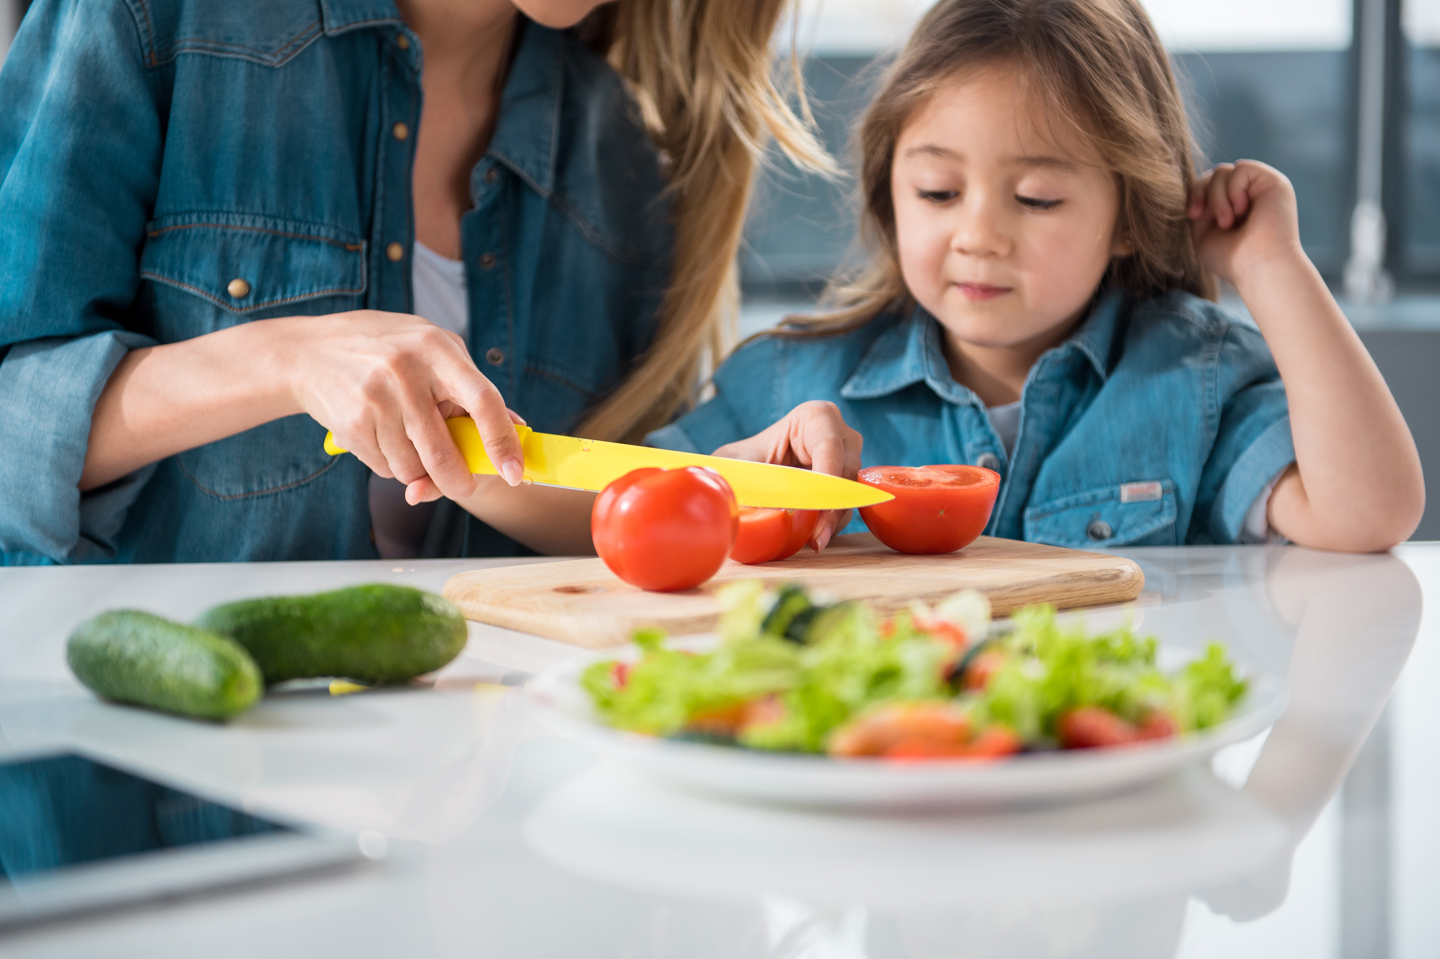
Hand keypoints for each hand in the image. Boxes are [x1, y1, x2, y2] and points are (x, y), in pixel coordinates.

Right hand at [284, 311, 525, 504]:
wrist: (307, 352)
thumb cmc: (382, 349)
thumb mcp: (430, 348)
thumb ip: (469, 385)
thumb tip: (516, 426)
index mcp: (435, 347)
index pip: (483, 399)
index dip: (502, 440)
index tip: (515, 472)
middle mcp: (405, 372)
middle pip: (443, 451)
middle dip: (458, 481)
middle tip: (463, 486)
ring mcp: (375, 399)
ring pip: (413, 468)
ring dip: (417, 468)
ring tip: (405, 437)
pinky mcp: (351, 425)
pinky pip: (386, 468)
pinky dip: (391, 464)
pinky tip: (379, 434)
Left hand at [711, 401, 863, 551]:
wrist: (749, 473)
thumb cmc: (745, 460)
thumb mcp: (737, 463)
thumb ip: (742, 476)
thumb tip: (742, 502)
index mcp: (817, 417)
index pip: (829, 447)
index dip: (825, 478)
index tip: (814, 505)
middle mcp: (841, 437)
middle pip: (845, 473)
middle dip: (831, 507)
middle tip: (817, 536)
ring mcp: (848, 463)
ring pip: (850, 494)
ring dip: (832, 521)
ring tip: (813, 542)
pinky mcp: (846, 489)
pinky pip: (846, 509)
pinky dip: (830, 526)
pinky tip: (813, 539)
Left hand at [1188, 160, 1305, 289]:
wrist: (1259, 268)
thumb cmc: (1232, 259)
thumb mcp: (1203, 233)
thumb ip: (1200, 207)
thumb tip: (1199, 185)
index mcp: (1232, 207)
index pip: (1206, 184)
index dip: (1195, 194)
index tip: (1193, 215)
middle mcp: (1248, 195)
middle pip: (1212, 174)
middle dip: (1203, 194)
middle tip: (1208, 219)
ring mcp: (1260, 187)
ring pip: (1223, 170)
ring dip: (1218, 197)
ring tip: (1228, 222)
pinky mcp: (1273, 181)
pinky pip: (1241, 167)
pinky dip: (1234, 188)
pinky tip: (1241, 210)